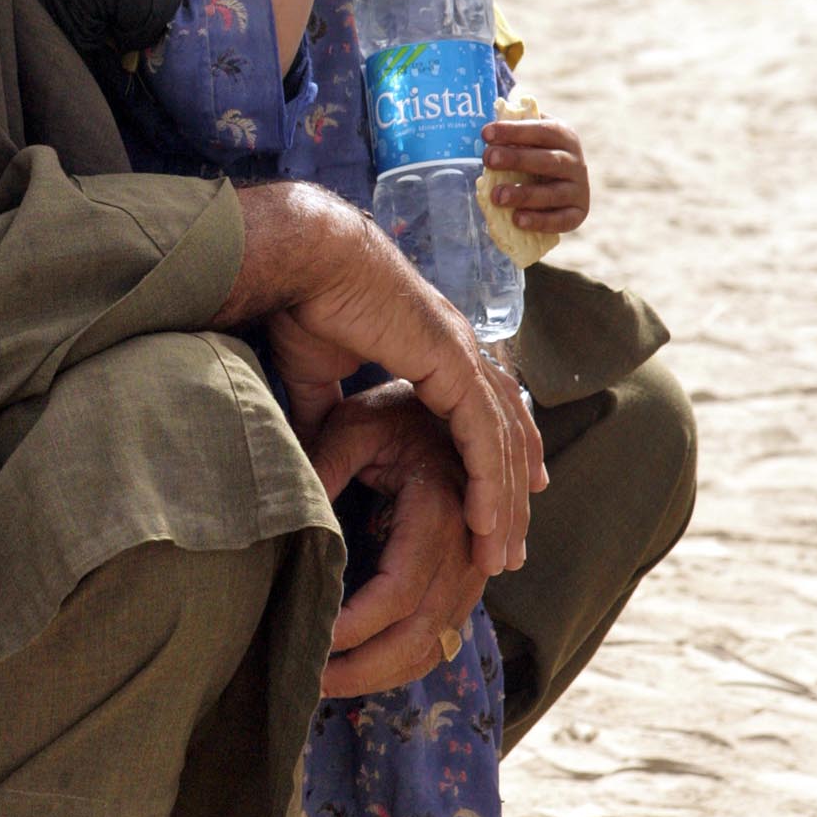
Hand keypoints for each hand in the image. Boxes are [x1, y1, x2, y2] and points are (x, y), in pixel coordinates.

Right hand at [219, 183, 544, 577]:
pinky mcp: (451, 363)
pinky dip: (488, 482)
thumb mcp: (315, 373)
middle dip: (510, 494)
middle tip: (510, 548)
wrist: (306, 259)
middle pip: (504, 433)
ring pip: (500, 442)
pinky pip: (482, 435)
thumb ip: (322, 411)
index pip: (484, 410)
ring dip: (504, 503)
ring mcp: (462, 355)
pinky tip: (488, 524)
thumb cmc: (306, 302)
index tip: (507, 500)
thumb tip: (306, 447)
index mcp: (436, 347)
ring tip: (501, 556)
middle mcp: (460, 350)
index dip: (498, 456)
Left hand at [306, 385, 481, 696]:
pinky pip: (441, 638)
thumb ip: (324, 467)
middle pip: (421, 633)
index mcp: (441, 508)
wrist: (452, 408)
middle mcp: (468, 547)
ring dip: (381, 674)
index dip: (355, 624)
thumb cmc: (393, 415)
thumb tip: (287, 518)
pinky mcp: (467, 581)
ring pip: (434, 645)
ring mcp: (473, 569)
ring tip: (326, 684)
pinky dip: (403, 663)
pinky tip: (360, 670)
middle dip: (364, 666)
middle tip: (309, 682)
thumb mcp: (353, 427)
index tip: (310, 638)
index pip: (399, 590)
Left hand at [481, 111, 589, 233]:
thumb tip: (485, 130)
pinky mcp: (577, 214)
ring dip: (524, 194)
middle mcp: (576, 163)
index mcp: (564, 137)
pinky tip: (517, 220)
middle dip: (516, 159)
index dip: (514, 131)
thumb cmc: (535, 158)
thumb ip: (512, 136)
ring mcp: (578, 190)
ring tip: (497, 196)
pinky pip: (560, 220)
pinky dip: (539, 221)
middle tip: (489, 158)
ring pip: (552, 193)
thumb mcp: (529, 141)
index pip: (541, 131)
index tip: (486, 133)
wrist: (563, 187)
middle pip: (548, 160)